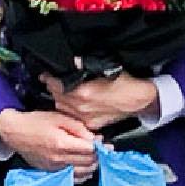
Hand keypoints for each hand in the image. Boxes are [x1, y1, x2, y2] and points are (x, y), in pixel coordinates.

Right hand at [0, 108, 98, 177]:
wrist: (16, 132)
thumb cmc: (36, 122)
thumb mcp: (59, 117)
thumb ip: (78, 128)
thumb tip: (95, 138)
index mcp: (62, 143)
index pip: (90, 150)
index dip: (102, 147)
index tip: (107, 144)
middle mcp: (59, 159)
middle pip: (88, 162)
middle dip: (99, 156)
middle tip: (103, 150)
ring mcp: (55, 168)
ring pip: (82, 173)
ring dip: (92, 166)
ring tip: (96, 158)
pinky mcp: (51, 172)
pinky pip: (72, 177)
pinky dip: (82, 174)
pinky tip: (85, 168)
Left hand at [44, 71, 159, 129]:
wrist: (139, 99)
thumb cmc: (125, 83)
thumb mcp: (105, 68)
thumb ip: (85, 66)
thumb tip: (74, 61)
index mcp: (82, 92)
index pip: (55, 85)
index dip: (49, 79)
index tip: (45, 76)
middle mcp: (81, 107)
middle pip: (56, 97)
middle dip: (54, 89)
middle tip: (55, 82)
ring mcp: (85, 118)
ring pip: (62, 108)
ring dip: (61, 100)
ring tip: (65, 93)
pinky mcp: (91, 124)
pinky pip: (74, 117)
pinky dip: (72, 110)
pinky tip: (76, 104)